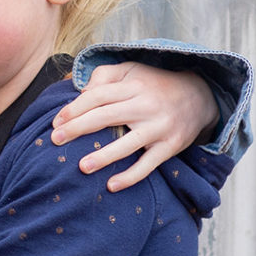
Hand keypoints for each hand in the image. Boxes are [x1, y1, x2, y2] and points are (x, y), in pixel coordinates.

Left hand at [50, 62, 219, 192]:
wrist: (199, 96)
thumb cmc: (155, 85)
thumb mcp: (132, 70)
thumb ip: (105, 75)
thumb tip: (81, 91)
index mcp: (133, 86)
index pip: (98, 96)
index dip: (75, 108)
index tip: (57, 122)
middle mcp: (146, 106)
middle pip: (107, 116)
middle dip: (79, 128)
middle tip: (56, 140)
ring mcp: (159, 128)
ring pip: (129, 143)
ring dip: (104, 156)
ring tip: (82, 167)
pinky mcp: (170, 146)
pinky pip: (148, 165)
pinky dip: (131, 176)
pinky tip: (112, 185)